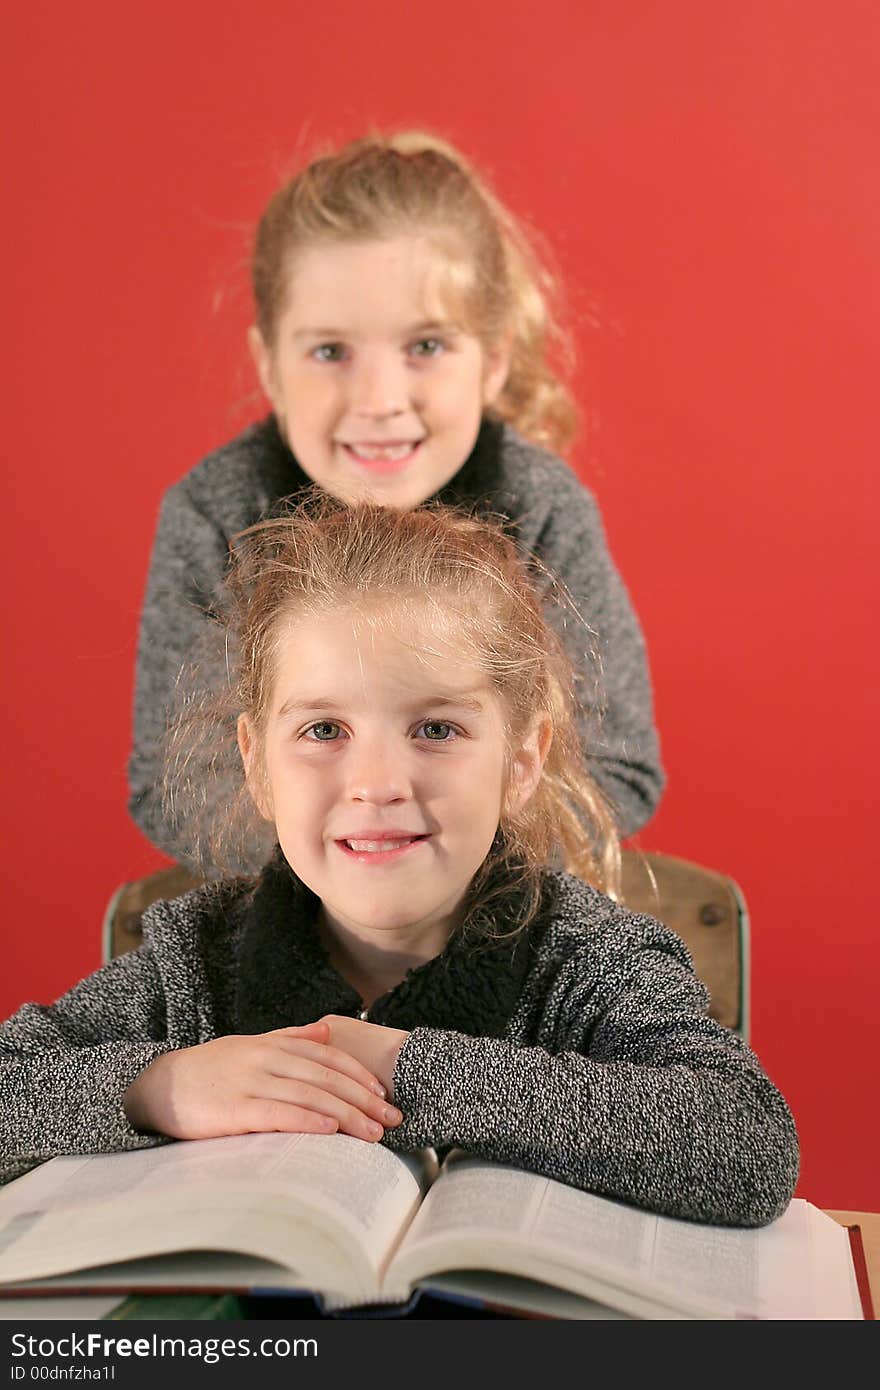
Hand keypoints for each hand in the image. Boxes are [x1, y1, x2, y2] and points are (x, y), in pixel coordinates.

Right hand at [123, 1021, 402, 1142]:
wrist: (158, 1085)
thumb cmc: (209, 1069)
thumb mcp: (249, 1044)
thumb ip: (289, 1037)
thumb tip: (326, 1031)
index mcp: (273, 1044)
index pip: (328, 1057)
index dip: (359, 1074)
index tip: (385, 1093)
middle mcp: (266, 1058)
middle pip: (326, 1077)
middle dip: (364, 1099)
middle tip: (392, 1118)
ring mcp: (251, 1082)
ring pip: (310, 1095)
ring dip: (348, 1114)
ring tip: (374, 1132)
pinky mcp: (234, 1109)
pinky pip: (279, 1113)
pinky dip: (308, 1119)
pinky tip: (331, 1129)